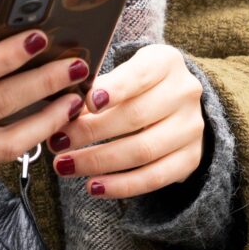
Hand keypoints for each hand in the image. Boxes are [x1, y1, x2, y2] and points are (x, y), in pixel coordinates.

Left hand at [48, 42, 204, 198]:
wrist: (176, 106)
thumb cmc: (137, 85)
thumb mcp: (123, 72)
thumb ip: (98, 86)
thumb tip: (62, 108)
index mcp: (166, 62)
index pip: (140, 75)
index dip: (114, 89)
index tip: (86, 103)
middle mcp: (185, 92)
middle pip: (135, 116)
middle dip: (90, 132)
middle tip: (57, 142)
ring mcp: (191, 127)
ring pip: (142, 150)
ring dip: (98, 161)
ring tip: (65, 166)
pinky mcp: (191, 158)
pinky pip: (154, 178)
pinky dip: (121, 186)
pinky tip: (94, 187)